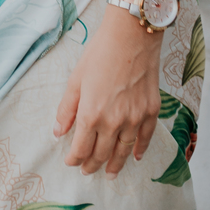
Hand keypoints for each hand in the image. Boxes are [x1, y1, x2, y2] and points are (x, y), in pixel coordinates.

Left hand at [53, 6, 162, 177]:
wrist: (131, 36)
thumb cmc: (100, 53)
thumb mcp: (76, 79)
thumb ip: (67, 109)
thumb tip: (58, 132)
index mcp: (91, 115)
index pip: (81, 148)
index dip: (74, 159)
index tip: (70, 161)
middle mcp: (113, 122)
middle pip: (102, 153)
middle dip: (92, 164)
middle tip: (87, 171)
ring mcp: (135, 118)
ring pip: (124, 151)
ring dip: (115, 164)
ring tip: (110, 173)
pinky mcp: (150, 111)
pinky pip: (145, 138)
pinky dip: (140, 150)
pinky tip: (135, 157)